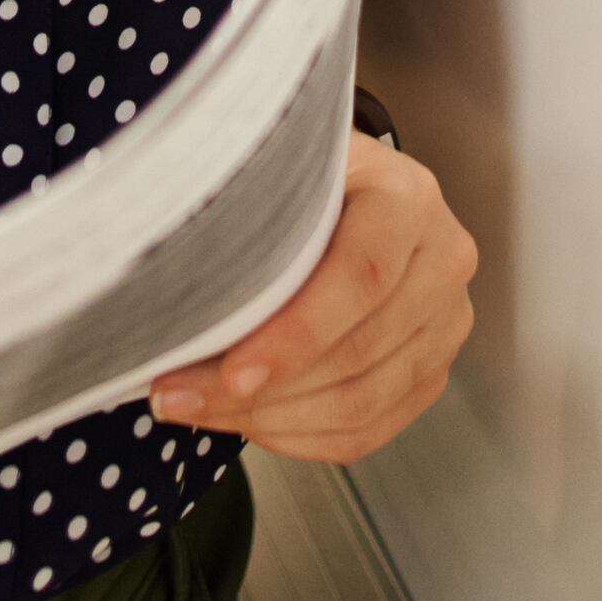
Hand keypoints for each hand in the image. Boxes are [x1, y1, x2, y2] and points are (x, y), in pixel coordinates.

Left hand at [146, 132, 477, 462]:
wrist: (350, 190)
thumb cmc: (304, 176)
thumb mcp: (280, 163)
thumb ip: (244, 202)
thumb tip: (156, 262)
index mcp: (407, 195)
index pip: (363, 274)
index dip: (297, 334)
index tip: (232, 371)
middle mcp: (442, 259)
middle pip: (359, 349)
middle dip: (261, 389)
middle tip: (177, 395)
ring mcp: (444, 322)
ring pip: (362, 401)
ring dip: (269, 420)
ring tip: (196, 408)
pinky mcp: (430, 372)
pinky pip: (367, 430)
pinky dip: (298, 437)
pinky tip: (244, 421)